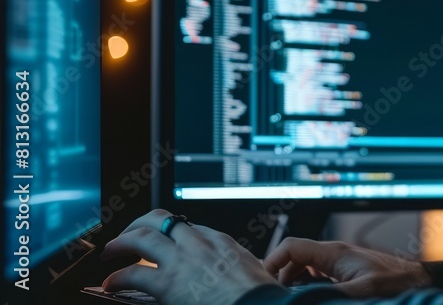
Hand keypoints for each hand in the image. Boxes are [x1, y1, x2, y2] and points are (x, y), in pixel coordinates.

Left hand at [102, 209, 280, 304]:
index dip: (168, 231)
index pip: (186, 226)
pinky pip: (132, 273)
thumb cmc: (258, 296)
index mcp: (220, 241)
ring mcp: (181, 260)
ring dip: (120, 243)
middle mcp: (198, 243)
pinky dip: (116, 278)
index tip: (161, 239)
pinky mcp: (167, 282)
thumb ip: (234, 266)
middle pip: (160, 219)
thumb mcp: (252, 270)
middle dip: (138, 224)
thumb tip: (231, 273)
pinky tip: (111, 283)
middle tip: (127, 235)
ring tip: (110, 252)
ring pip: (141, 236)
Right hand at [263, 238, 431, 297]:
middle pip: (293, 258)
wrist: (418, 281)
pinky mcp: (345, 272)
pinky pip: (316, 276)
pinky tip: (307, 297)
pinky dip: (306, 287)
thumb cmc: (397, 282)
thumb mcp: (361, 291)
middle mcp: (334, 254)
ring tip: (287, 297)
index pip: (291, 247)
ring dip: (292, 283)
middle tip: (273, 295)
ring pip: (303, 268)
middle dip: (279, 276)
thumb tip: (304, 298)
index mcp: (333, 252)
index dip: (272, 262)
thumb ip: (329, 294)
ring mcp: (339, 262)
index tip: (263, 282)